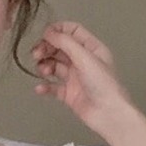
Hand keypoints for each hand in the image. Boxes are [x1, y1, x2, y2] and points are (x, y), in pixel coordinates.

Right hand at [31, 21, 135, 135]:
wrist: (109, 114)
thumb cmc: (106, 87)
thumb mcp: (85, 57)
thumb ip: (66, 42)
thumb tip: (51, 32)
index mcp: (91, 48)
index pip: (72, 31)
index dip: (57, 30)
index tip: (45, 34)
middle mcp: (83, 61)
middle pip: (60, 48)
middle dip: (47, 48)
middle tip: (37, 53)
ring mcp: (76, 77)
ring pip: (54, 65)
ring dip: (45, 65)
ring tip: (43, 70)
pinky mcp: (69, 93)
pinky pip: (53, 86)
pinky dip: (45, 86)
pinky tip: (41, 87)